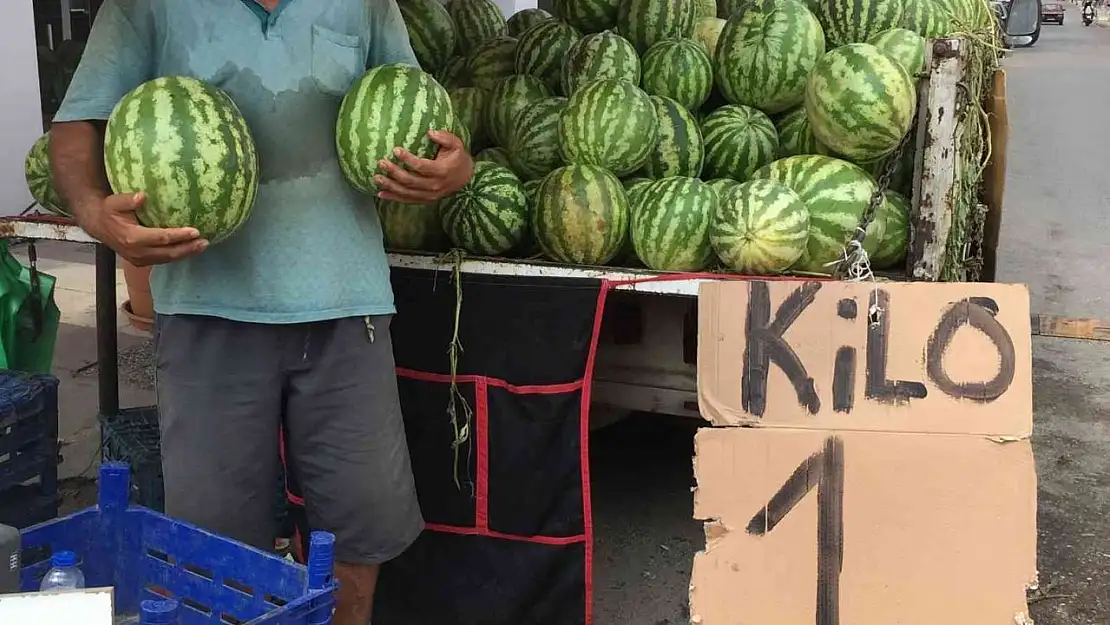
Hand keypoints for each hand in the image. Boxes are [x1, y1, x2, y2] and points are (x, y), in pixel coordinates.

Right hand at [78, 192, 207, 266]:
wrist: (98, 226)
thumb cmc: (109, 211)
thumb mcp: (114, 202)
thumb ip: (128, 200)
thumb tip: (143, 196)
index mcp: (132, 238)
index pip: (161, 238)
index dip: (179, 235)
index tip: (196, 231)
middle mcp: (137, 252)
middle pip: (168, 253)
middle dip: (188, 249)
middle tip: (205, 242)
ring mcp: (139, 259)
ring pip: (167, 259)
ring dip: (186, 253)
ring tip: (202, 246)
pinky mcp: (142, 262)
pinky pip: (163, 260)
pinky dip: (177, 255)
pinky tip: (189, 249)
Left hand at [374, 130, 473, 203]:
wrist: (466, 179)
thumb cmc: (458, 158)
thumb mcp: (457, 144)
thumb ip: (445, 137)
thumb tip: (430, 132)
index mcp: (441, 171)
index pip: (421, 167)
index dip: (408, 159)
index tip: (396, 150)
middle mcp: (435, 186)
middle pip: (411, 181)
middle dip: (394, 172)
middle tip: (382, 163)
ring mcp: (430, 195)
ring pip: (407, 192)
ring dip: (391, 186)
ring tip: (377, 177)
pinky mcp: (426, 200)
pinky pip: (408, 200)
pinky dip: (394, 198)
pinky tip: (381, 194)